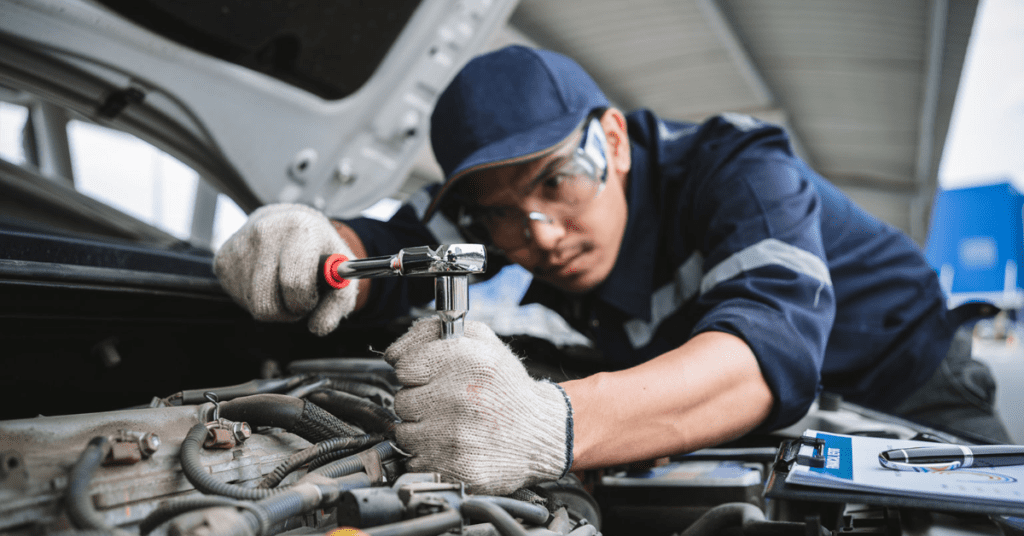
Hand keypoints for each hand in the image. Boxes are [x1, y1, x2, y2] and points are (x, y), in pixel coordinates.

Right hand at [214, 203, 357, 335]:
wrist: (289, 223)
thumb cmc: (318, 252)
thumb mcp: (341, 273)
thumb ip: (338, 303)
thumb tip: (319, 327)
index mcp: (300, 229)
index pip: (295, 283)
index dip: (305, 302)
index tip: (311, 298)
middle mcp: (266, 231)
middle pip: (267, 301)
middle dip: (287, 310)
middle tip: (298, 300)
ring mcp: (240, 245)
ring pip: (253, 304)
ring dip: (273, 307)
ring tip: (284, 288)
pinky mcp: (223, 259)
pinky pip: (239, 298)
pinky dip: (256, 300)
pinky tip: (268, 283)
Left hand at [384, 318, 572, 494]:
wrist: (541, 432)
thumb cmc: (507, 388)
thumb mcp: (482, 341)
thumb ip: (433, 332)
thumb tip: (394, 352)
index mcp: (465, 360)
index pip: (404, 366)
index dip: (416, 373)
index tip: (431, 379)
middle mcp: (458, 396)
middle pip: (402, 401)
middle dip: (420, 402)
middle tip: (447, 404)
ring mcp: (454, 435)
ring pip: (405, 433)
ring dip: (422, 430)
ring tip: (450, 426)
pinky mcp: (454, 466)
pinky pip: (415, 460)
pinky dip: (428, 455)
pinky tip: (452, 446)